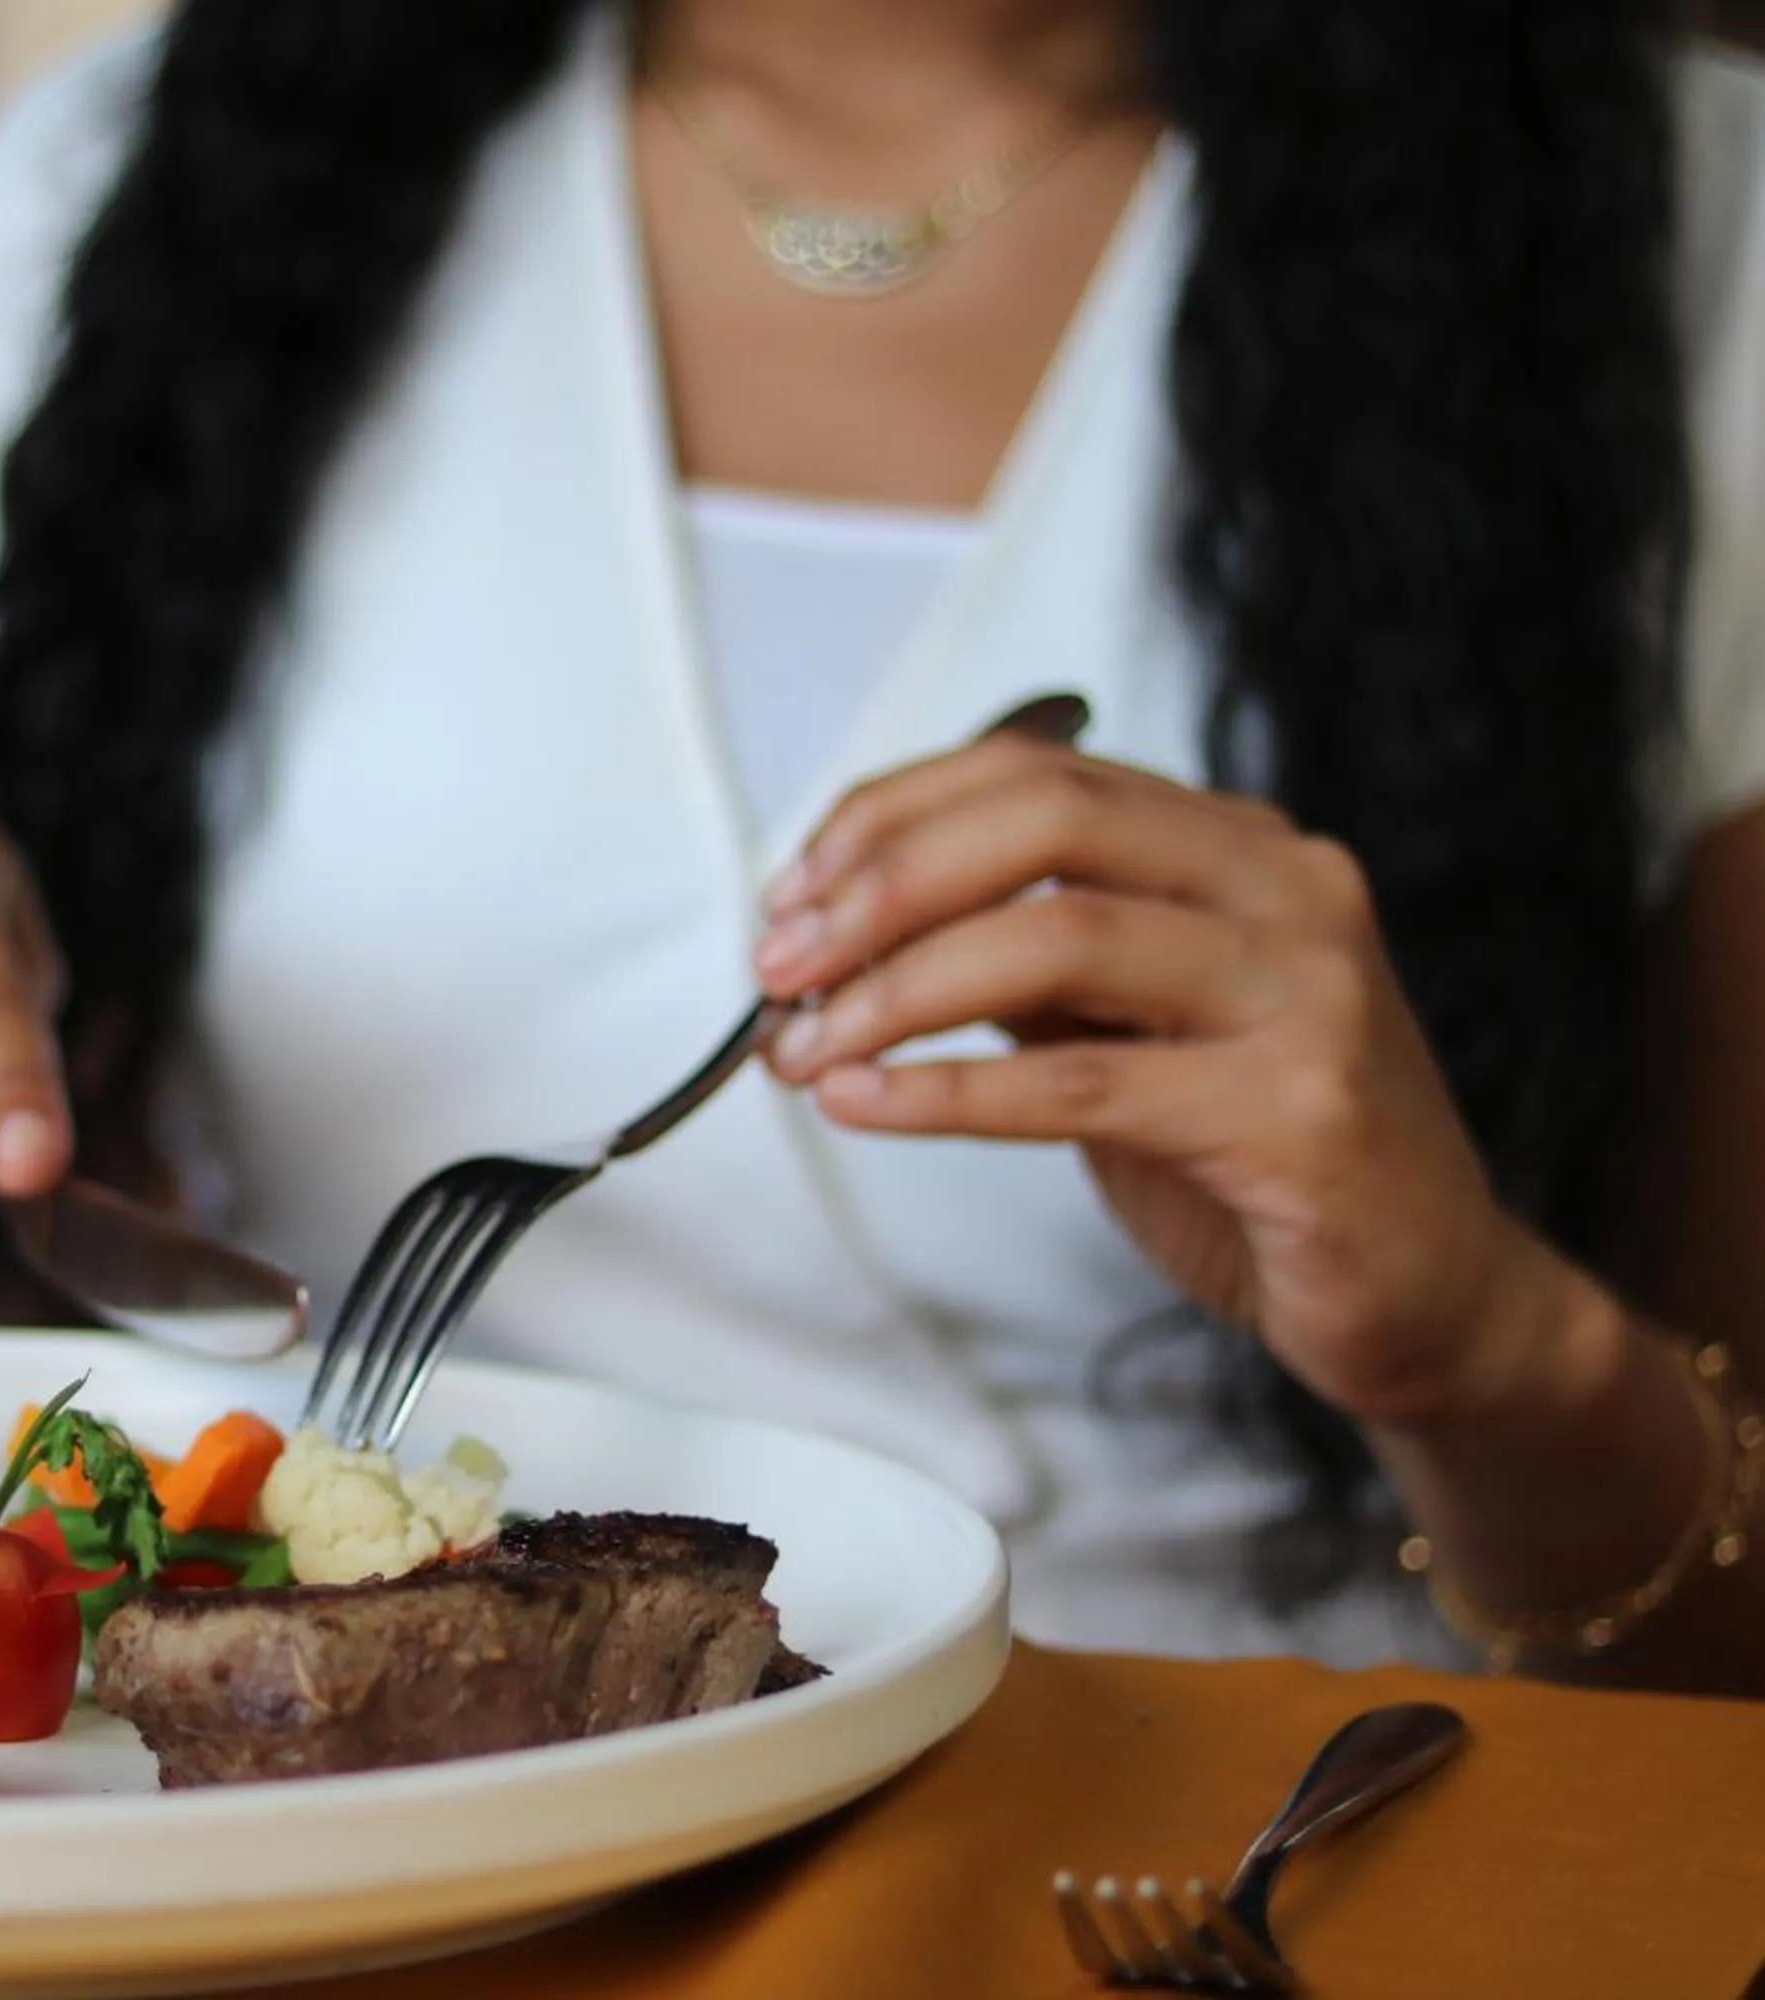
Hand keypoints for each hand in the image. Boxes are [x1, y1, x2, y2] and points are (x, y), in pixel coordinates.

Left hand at [753, 733, 1575, 1427]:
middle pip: (1045, 821)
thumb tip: (843, 932)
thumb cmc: (1261, 1157)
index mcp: (1239, 847)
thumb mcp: (1127, 1030)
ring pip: (1054, 938)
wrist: (1432, 1295)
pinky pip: (1079, 1083)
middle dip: (882, 884)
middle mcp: (1287, 892)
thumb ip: (1021, 962)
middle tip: (779, 961)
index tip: (790, 892)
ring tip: (802, 1048)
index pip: (1035, 774)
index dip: (890, 818)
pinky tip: (865, 1105)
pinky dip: (946, 1090)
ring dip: (895, 992)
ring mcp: (1307, 994)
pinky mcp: (1298, 1114)